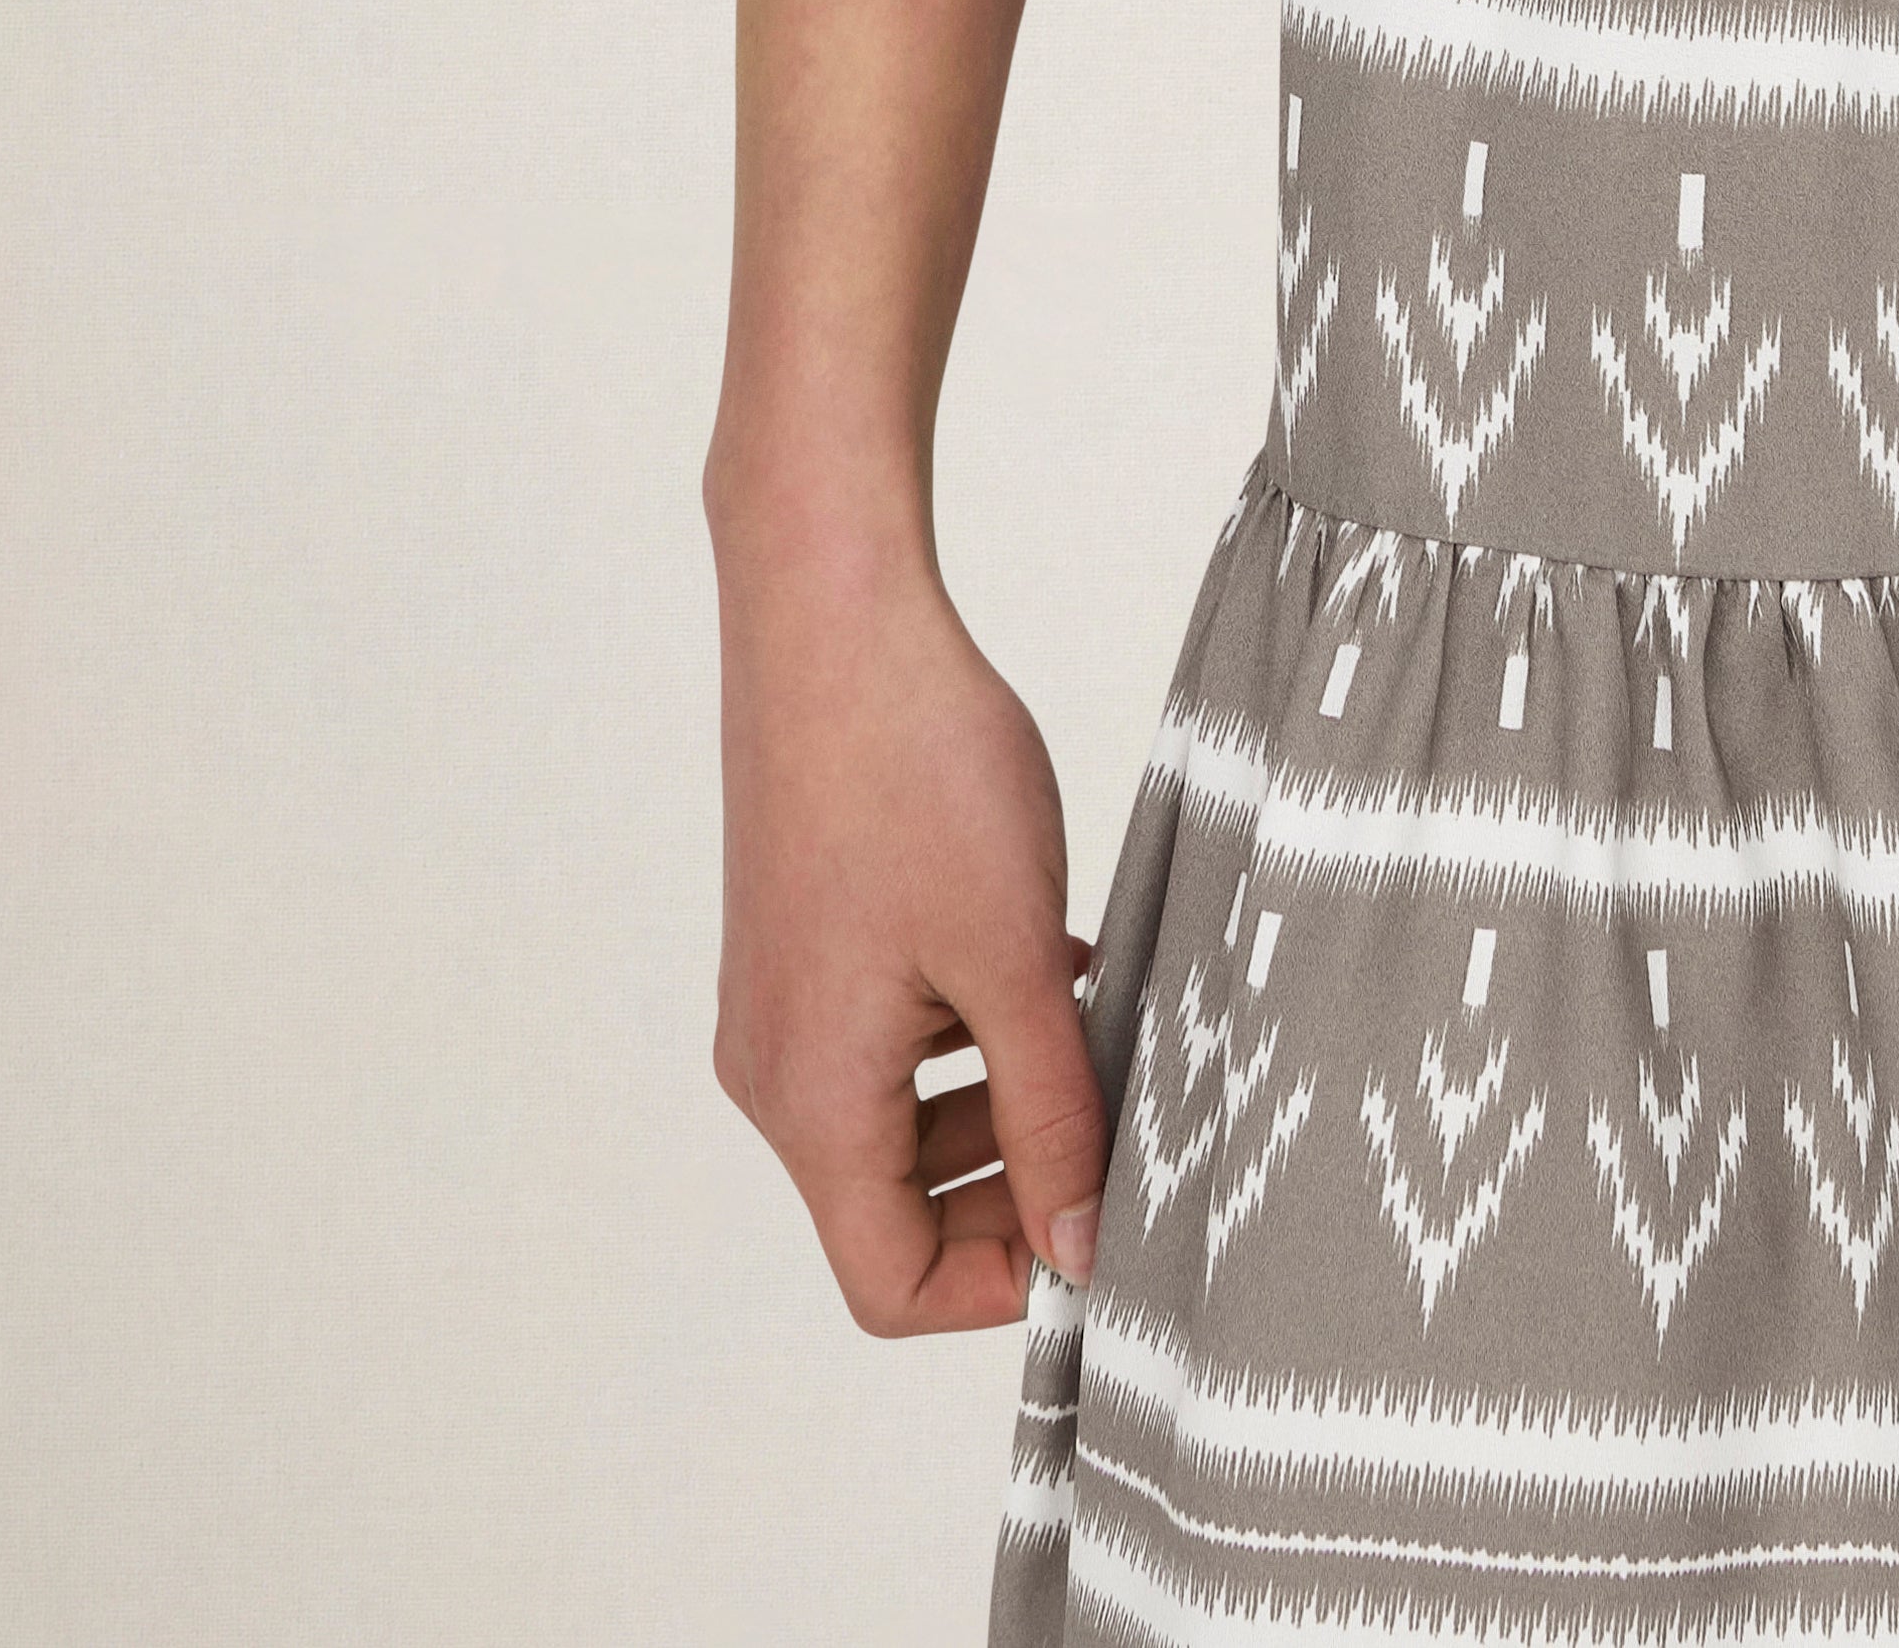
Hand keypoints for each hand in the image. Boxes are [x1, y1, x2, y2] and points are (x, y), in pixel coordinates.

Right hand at [712, 512, 1107, 1331]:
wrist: (834, 618)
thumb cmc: (916, 773)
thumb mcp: (1015, 961)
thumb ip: (1054, 1115)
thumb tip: (1083, 1250)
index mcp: (812, 1101)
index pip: (889, 1281)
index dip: (998, 1281)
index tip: (1099, 1220)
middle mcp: (778, 1073)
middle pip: (896, 1206)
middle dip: (1016, 1184)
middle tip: (1120, 1117)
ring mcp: (785, 1006)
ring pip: (902, 1120)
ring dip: (1004, 1100)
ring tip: (1099, 1032)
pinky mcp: (806, 946)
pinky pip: (893, 1042)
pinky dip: (973, 1032)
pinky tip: (1057, 967)